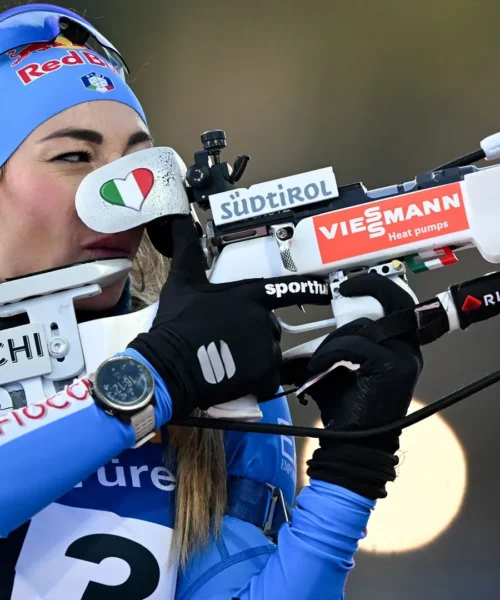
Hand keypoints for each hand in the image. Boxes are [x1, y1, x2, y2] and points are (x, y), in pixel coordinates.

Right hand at [129, 216, 330, 419]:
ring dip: (252, 358)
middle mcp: (263, 318)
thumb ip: (188, 251)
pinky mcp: (263, 374)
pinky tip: (232, 376)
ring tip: (225, 360)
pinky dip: (254, 379)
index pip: (288, 289)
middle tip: (225, 341)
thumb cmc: (176, 323)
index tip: (329, 289)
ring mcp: (265, 347)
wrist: (168, 365)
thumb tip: (180, 222)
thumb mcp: (182, 282)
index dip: (313, 288)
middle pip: (269, 326)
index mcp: (249, 294)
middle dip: (252, 334)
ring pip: (268, 353)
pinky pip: (266, 377)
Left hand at [301, 273, 422, 498]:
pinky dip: (329, 355)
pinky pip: (352, 345)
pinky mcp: (392, 367)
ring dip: (331, 343)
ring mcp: (403, 358)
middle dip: (368, 288)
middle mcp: (407, 350)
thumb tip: (307, 330)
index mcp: (398, 347)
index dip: (377, 286)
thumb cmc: (346, 407)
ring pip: (361, 328)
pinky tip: (320, 370)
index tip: (351, 285)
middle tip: (344, 290)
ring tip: (317, 365)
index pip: (397, 304)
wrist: (352, 443)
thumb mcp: (340, 367)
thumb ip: (338, 344)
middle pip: (389, 303)